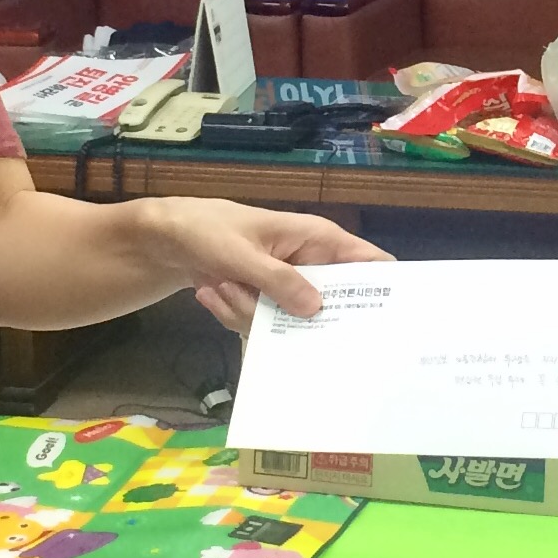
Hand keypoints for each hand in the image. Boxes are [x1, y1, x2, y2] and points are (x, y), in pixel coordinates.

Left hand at [145, 199, 391, 331]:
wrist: (171, 239)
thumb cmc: (210, 231)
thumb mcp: (243, 255)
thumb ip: (278, 281)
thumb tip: (316, 309)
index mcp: (319, 240)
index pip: (372, 262)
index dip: (386, 290)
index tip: (386, 323)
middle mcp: (312, 266)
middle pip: (332, 306)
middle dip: (294, 315)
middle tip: (264, 309)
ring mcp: (290, 289)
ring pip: (290, 322)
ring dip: (250, 311)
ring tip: (223, 285)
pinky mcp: (269, 305)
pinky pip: (264, 326)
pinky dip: (235, 314)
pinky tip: (213, 292)